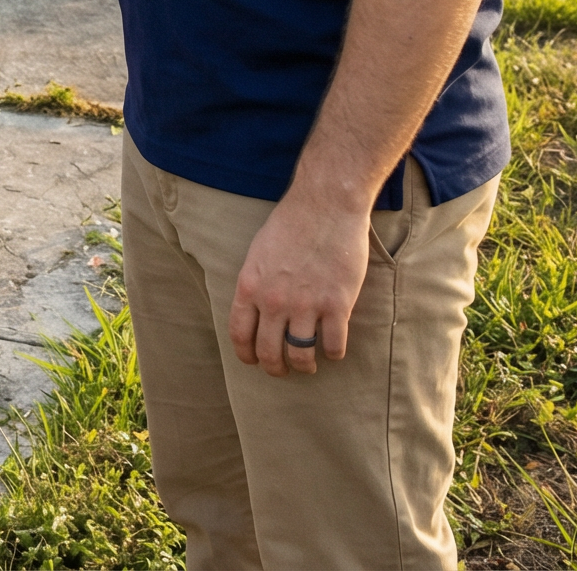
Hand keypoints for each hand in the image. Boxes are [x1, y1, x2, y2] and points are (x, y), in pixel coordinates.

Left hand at [228, 192, 372, 375]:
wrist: (325, 206)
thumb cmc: (290, 224)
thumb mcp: (258, 253)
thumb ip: (256, 283)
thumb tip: (256, 310)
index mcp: (250, 287)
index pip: (240, 335)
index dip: (247, 355)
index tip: (254, 362)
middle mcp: (274, 301)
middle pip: (269, 353)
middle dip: (275, 368)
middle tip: (283, 370)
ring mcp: (306, 305)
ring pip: (301, 356)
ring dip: (305, 366)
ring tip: (309, 364)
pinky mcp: (337, 305)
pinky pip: (333, 346)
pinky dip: (333, 353)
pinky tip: (334, 349)